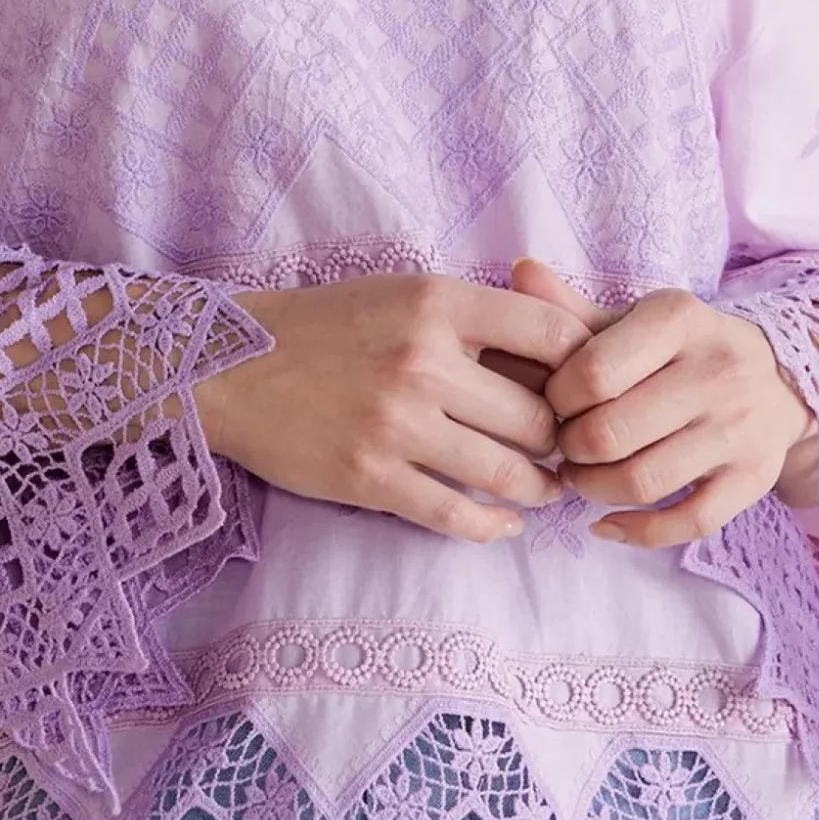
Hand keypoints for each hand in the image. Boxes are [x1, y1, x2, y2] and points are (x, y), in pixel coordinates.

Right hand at [191, 271, 597, 543]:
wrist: (233, 366)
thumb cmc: (328, 326)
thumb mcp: (405, 294)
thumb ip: (476, 317)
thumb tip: (564, 353)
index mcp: (437, 303)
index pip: (554, 336)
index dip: (585, 370)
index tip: (585, 391)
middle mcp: (423, 361)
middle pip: (540, 417)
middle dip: (563, 441)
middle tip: (569, 451)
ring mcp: (396, 424)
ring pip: (509, 473)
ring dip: (539, 488)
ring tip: (545, 487)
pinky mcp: (370, 478)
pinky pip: (456, 515)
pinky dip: (493, 525)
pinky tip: (505, 521)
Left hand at [508, 258, 818, 547]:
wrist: (781, 381)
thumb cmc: (684, 350)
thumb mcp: (635, 320)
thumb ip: (573, 308)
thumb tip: (519, 271)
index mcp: (680, 319)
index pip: (593, 372)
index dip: (556, 397)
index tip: (553, 401)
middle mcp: (717, 371)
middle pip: (610, 433)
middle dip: (569, 447)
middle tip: (562, 443)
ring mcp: (740, 428)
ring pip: (643, 481)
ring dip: (593, 489)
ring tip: (580, 475)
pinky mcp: (755, 478)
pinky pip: (688, 522)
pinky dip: (637, 531)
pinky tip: (607, 522)